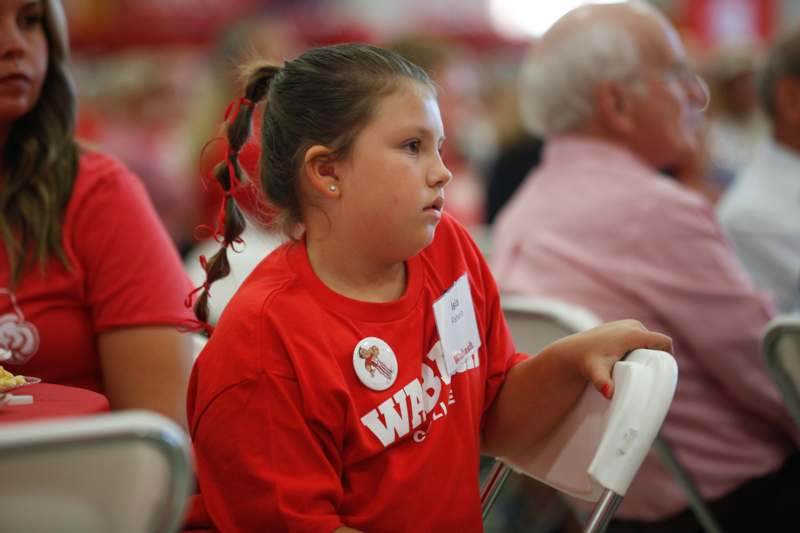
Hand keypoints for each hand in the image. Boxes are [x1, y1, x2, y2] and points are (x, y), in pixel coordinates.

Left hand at [554, 320, 672, 398]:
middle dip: (657, 355)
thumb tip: (608, 392)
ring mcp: (625, 324)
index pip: (663, 342)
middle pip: (656, 341)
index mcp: (633, 333)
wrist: (571, 351)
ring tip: (644, 368)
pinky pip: (639, 335)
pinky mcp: (620, 326)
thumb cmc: (585, 362)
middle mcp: (632, 325)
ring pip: (647, 338)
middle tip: (653, 374)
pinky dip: (640, 346)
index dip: (669, 355)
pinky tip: (635, 359)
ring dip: (648, 350)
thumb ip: (603, 382)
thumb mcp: (596, 372)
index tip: (666, 371)